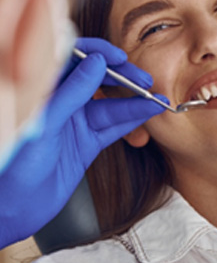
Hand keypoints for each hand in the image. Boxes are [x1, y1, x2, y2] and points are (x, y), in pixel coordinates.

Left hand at [0, 38, 165, 248]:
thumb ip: (71, 92)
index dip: (96, 53)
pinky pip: (114, 127)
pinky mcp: (87, 144)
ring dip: (135, 101)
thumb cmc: (14, 166)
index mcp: (42, 90)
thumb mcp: (44, 123)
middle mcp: (60, 103)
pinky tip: (148, 113)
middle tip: (144, 79)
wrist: (13, 208)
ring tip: (157, 99)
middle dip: (123, 77)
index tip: (118, 57)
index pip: (71, 58)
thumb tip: (97, 63)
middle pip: (97, 80)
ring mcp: (75, 123)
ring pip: (110, 105)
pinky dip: (133, 120)